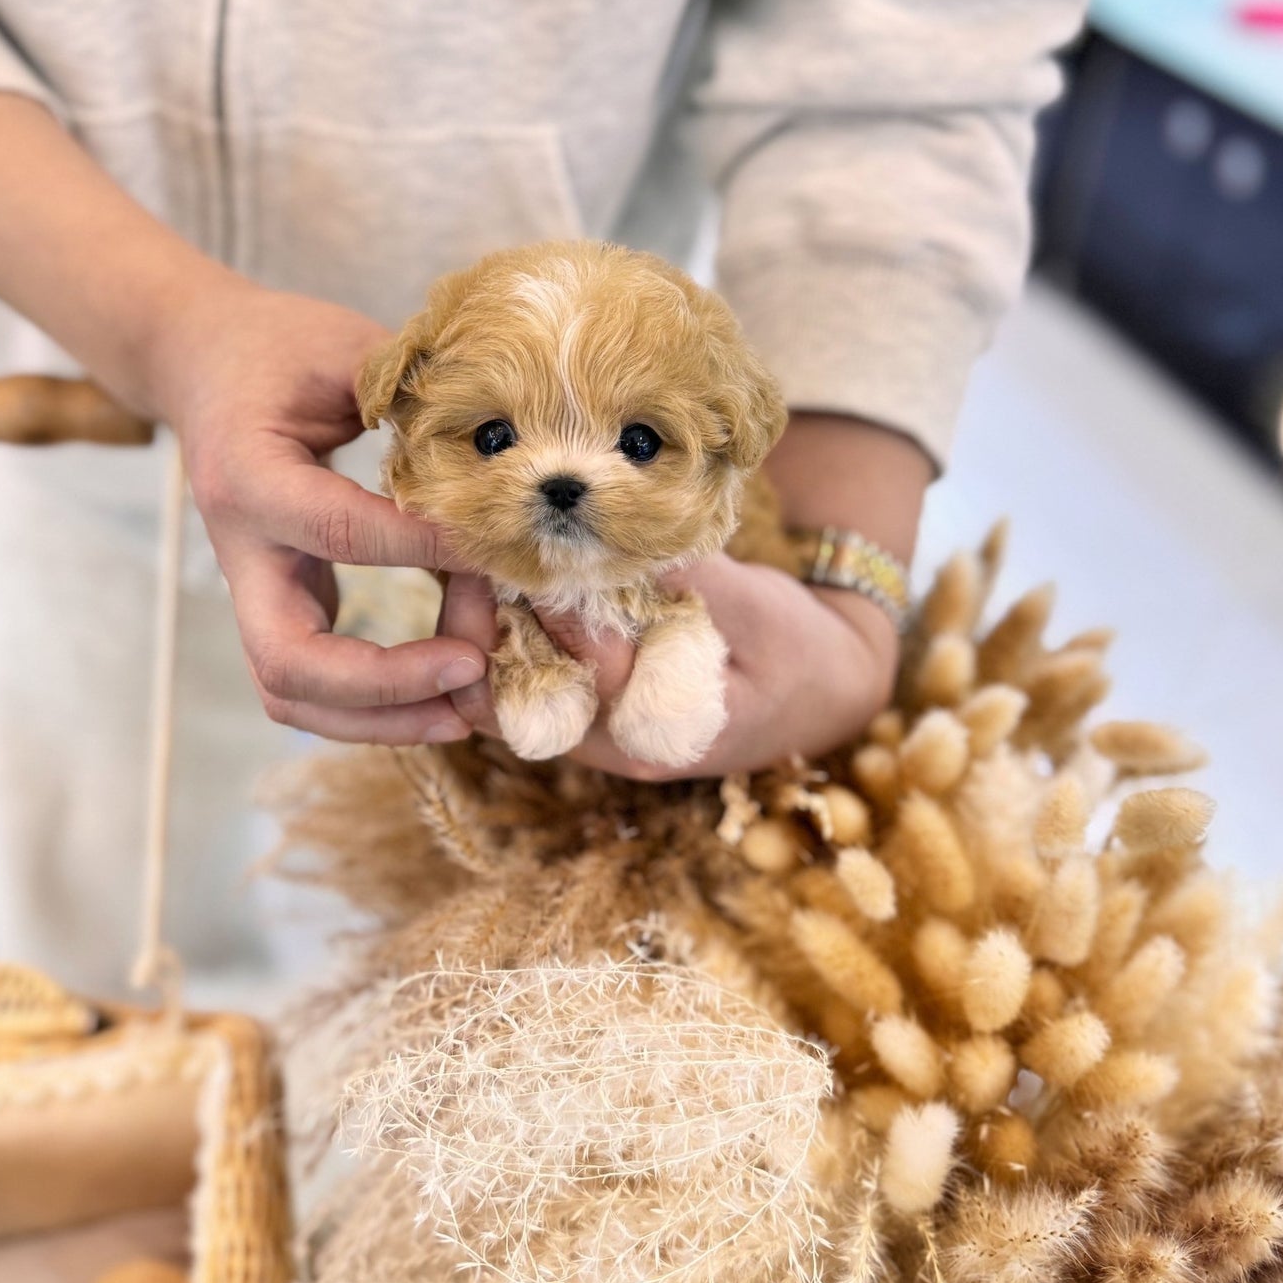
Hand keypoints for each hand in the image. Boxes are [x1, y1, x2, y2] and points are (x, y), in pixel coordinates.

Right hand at [147, 275, 485, 743]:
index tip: (498, 551)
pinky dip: (372, 706)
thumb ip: (408, 396)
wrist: (202, 362)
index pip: (340, 530)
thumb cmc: (276, 348)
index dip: (424, 549)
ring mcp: (252, 585)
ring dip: (380, 718)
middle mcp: (240, 547)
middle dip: (385, 683)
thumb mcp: (343, 347)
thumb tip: (503, 449)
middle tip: (472, 668)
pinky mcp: (276, 602)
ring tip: (466, 707)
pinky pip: (309, 683)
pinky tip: (442, 692)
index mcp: (249, 474)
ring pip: (291, 692)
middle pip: (289, 659)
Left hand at [437, 551, 897, 778]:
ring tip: (461, 567)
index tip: (513, 552)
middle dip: (487, 633)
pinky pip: (525, 682)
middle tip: (461, 562)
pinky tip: (484, 587)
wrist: (821, 687)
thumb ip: (695, 581)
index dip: (548, 609)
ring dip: (484, 634)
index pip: (588, 671)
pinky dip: (504, 637)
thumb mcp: (759, 608)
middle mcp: (620, 747)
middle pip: (527, 702)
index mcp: (666, 731)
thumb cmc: (799, 648)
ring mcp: (600, 734)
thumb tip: (629, 536)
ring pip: (513, 696)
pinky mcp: (588, 708)